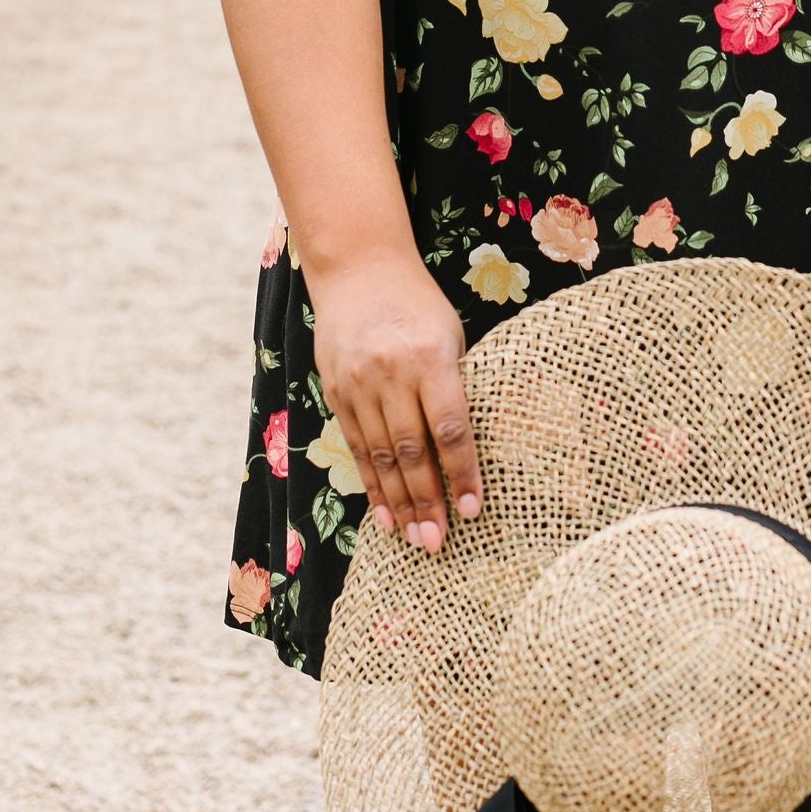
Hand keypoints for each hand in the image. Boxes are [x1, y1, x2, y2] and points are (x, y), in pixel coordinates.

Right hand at [308, 251, 479, 552]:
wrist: (359, 268)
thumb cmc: (419, 304)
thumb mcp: (450, 335)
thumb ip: (454, 387)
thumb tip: (466, 450)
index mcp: (430, 357)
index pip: (449, 428)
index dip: (462, 473)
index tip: (474, 509)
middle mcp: (391, 373)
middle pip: (411, 450)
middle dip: (428, 501)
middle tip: (439, 542)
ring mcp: (358, 384)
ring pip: (380, 456)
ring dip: (400, 503)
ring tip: (416, 539)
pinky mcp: (336, 391)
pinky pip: (355, 447)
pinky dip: (371, 484)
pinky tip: (384, 514)